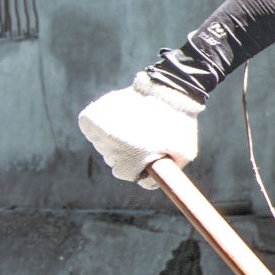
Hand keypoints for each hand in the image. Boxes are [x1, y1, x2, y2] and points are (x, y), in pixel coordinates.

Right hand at [77, 72, 203, 189]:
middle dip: (128, 151)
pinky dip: (102, 125)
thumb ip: (168, 174)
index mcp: (130, 161)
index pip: (126, 174)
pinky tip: (121, 118)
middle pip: (113, 159)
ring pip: (103, 144)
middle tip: (143, 135)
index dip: (139, 164)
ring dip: (116, 137)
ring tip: (135, 123)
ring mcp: (99, 131)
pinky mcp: (90, 117)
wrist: (167, 90)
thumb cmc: (178, 124)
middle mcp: (110, 148)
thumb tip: (148, 184)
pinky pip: (91, 129)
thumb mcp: (184, 154)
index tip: (149, 152)